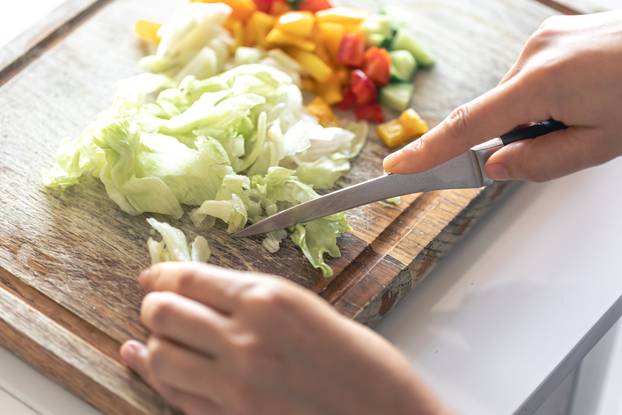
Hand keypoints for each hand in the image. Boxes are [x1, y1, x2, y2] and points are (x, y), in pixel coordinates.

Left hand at [120, 263, 450, 414]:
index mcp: (267, 299)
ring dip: (153, 340)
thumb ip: (249, 300)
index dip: (161, 274)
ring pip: (161, 355)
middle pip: (165, 314)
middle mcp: (245, 338)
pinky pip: (176, 394)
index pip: (190, 279)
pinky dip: (155, 375)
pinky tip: (146, 362)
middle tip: (156, 305)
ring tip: (159, 334)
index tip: (152, 276)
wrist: (382, 408)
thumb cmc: (354, 355)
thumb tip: (201, 293)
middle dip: (153, 306)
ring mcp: (236, 384)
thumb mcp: (303, 307)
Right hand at [384, 11, 621, 181]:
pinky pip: (533, 77)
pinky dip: (546, 97)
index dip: (428, 152)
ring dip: (537, 117)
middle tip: (568, 140)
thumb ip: (541, 162)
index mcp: (542, 82)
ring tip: (590, 113)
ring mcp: (544, 39)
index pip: (467, 127)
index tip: (398, 168)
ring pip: (517, 96)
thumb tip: (496, 168)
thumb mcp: (604, 143)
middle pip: (496, 112)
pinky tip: (586, 96)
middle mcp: (533, 54)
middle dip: (516, 136)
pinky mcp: (555, 35)